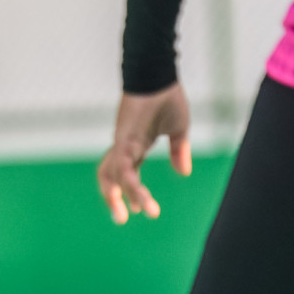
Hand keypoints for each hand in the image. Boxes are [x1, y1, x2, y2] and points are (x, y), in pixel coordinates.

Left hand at [96, 83, 191, 224]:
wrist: (158, 75)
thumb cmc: (167, 97)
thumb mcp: (178, 129)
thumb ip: (179, 151)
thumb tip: (183, 173)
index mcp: (136, 144)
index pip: (128, 172)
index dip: (131, 190)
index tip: (140, 210)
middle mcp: (124, 146)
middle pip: (110, 175)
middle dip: (113, 197)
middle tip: (122, 218)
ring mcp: (122, 142)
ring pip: (114, 175)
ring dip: (117, 196)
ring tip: (125, 216)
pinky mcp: (124, 139)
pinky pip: (123, 167)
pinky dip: (129, 186)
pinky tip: (141, 201)